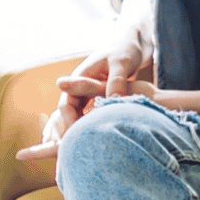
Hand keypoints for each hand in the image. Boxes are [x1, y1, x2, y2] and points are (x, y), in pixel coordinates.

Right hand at [15, 32, 153, 161]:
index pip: (66, 105)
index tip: (74, 139)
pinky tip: (96, 145)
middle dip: (69, 134)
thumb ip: (115, 81)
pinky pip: (89, 118)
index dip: (68, 123)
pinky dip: (89, 130)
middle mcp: (81, 86)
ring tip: (79, 156)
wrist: (134, 44)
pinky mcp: (99, 99)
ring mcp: (89, 93)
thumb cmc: (126, 51)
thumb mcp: (121, 64)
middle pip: (68, 115)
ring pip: (78, 118)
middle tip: (73, 154)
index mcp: (80, 77)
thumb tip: (111, 102)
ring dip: (78, 134)